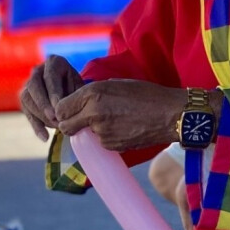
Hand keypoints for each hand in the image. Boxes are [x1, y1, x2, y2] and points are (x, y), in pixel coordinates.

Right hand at [19, 55, 83, 141]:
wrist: (69, 87)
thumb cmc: (77, 86)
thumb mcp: (80, 85)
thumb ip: (75, 95)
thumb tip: (71, 110)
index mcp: (53, 62)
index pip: (50, 77)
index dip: (53, 92)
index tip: (59, 107)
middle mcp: (37, 70)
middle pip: (34, 86)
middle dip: (43, 103)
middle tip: (54, 118)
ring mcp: (28, 83)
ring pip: (27, 98)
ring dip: (40, 115)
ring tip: (55, 127)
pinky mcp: (25, 98)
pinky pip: (26, 112)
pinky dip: (36, 126)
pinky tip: (45, 137)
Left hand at [54, 79, 184, 151]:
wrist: (170, 114)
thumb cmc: (145, 94)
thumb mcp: (114, 84)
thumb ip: (92, 93)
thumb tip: (76, 102)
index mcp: (92, 94)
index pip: (60, 109)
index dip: (63, 110)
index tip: (70, 110)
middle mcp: (93, 114)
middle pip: (65, 127)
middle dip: (70, 124)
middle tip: (81, 119)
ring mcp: (102, 132)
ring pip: (84, 135)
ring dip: (91, 130)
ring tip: (113, 119)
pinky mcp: (112, 146)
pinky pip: (100, 142)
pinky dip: (106, 136)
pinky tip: (122, 128)